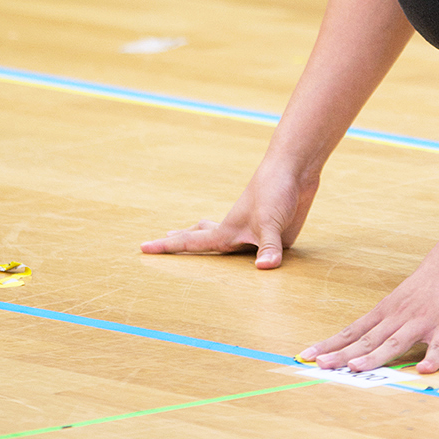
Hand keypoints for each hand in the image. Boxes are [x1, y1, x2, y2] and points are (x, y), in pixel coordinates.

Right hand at [140, 160, 317, 268]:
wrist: (295, 169)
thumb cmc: (275, 190)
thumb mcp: (270, 222)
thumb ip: (268, 247)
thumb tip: (264, 268)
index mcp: (227, 231)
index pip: (191, 243)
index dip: (167, 247)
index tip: (142, 247)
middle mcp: (238, 234)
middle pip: (204, 240)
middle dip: (182, 240)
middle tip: (162, 239)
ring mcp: (256, 235)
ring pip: (231, 247)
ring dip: (216, 249)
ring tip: (197, 241)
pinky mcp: (278, 237)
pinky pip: (264, 254)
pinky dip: (257, 259)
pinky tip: (258, 262)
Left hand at [301, 235, 438, 373]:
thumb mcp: (409, 293)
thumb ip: (395, 315)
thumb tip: (378, 335)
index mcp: (389, 307)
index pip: (354, 329)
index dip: (331, 344)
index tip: (307, 355)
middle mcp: (401, 314)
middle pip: (368, 338)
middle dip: (342, 354)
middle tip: (319, 366)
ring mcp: (423, 319)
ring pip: (395, 342)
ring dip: (375, 357)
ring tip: (355, 369)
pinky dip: (432, 358)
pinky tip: (424, 371)